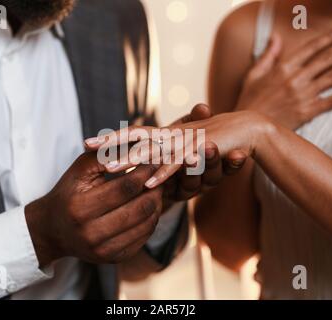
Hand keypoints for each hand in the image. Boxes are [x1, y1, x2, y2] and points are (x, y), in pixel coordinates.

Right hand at [25, 153, 162, 266]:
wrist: (52, 229)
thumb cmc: (69, 193)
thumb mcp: (80, 169)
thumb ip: (106, 155)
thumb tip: (138, 147)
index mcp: (81, 208)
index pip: (125, 188)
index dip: (144, 172)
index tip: (153, 160)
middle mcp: (91, 234)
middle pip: (140, 208)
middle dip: (155, 188)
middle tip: (160, 175)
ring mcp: (103, 250)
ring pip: (147, 224)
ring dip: (157, 203)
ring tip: (156, 188)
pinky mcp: (113, 259)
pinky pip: (144, 237)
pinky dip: (151, 219)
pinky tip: (148, 205)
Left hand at [85, 111, 267, 188]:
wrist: (245, 132)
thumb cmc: (213, 143)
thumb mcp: (184, 154)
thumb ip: (167, 159)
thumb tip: (147, 170)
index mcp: (165, 135)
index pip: (133, 134)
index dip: (111, 139)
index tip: (87, 144)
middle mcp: (170, 135)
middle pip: (135, 137)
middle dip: (110, 143)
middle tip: (86, 147)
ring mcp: (183, 143)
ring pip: (152, 151)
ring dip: (129, 159)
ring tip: (108, 168)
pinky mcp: (199, 152)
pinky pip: (178, 164)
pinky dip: (163, 173)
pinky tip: (148, 183)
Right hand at [237, 27, 331, 128]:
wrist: (249, 127)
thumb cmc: (249, 100)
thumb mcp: (253, 74)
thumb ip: (268, 55)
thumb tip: (275, 37)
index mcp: (283, 68)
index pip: (311, 49)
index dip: (329, 38)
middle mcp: (296, 79)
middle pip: (327, 60)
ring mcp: (303, 96)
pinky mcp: (307, 112)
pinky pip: (331, 101)